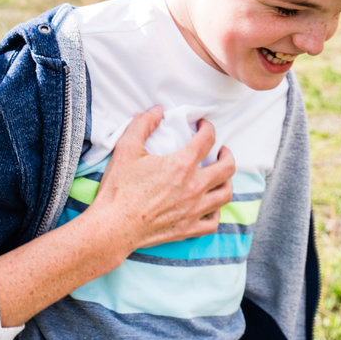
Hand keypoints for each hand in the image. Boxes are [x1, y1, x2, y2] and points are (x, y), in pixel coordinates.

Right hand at [88, 106, 234, 252]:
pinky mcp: (188, 229)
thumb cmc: (119, 188)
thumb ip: (143, 124)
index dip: (208, 128)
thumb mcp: (126, 148)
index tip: (202, 126)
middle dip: (227, 154)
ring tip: (219, 176)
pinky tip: (209, 205)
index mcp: (181, 165)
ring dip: (226, 181)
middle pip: (227, 168)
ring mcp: (194, 210)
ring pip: (226, 194)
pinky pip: (214, 222)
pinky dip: (216, 211)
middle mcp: (194, 187)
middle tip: (220, 151)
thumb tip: (157, 111)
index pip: (207, 140)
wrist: (113, 227)